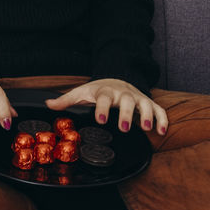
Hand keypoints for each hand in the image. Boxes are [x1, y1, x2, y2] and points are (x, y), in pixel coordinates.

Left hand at [45, 78, 167, 134]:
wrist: (116, 78)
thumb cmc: (97, 90)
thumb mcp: (80, 93)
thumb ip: (66, 100)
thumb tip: (48, 104)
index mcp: (105, 92)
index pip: (104, 98)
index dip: (102, 108)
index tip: (100, 119)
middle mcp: (122, 94)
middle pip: (127, 101)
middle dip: (127, 114)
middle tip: (124, 127)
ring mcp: (137, 97)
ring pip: (145, 104)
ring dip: (147, 115)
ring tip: (147, 128)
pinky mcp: (148, 102)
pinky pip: (159, 109)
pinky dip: (162, 119)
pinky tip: (161, 131)